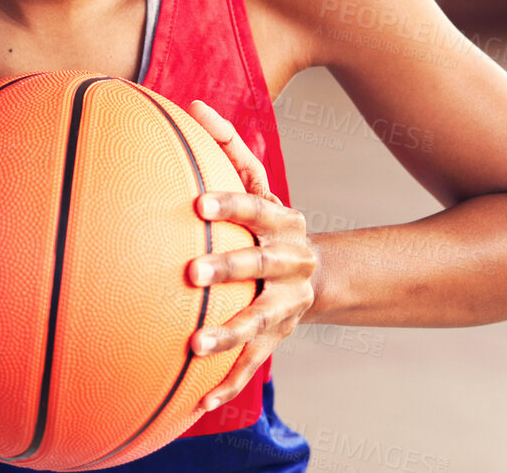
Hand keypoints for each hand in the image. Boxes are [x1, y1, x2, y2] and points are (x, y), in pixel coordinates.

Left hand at [184, 99, 318, 411]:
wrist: (314, 275)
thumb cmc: (266, 220)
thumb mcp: (257, 184)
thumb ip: (228, 146)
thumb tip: (194, 103)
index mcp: (280, 221)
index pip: (255, 207)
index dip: (231, 205)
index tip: (199, 204)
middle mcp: (288, 262)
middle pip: (259, 264)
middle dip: (228, 268)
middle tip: (192, 273)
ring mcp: (285, 302)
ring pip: (258, 320)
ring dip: (228, 334)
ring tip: (195, 345)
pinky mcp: (277, 336)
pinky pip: (253, 363)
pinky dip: (227, 383)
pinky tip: (200, 402)